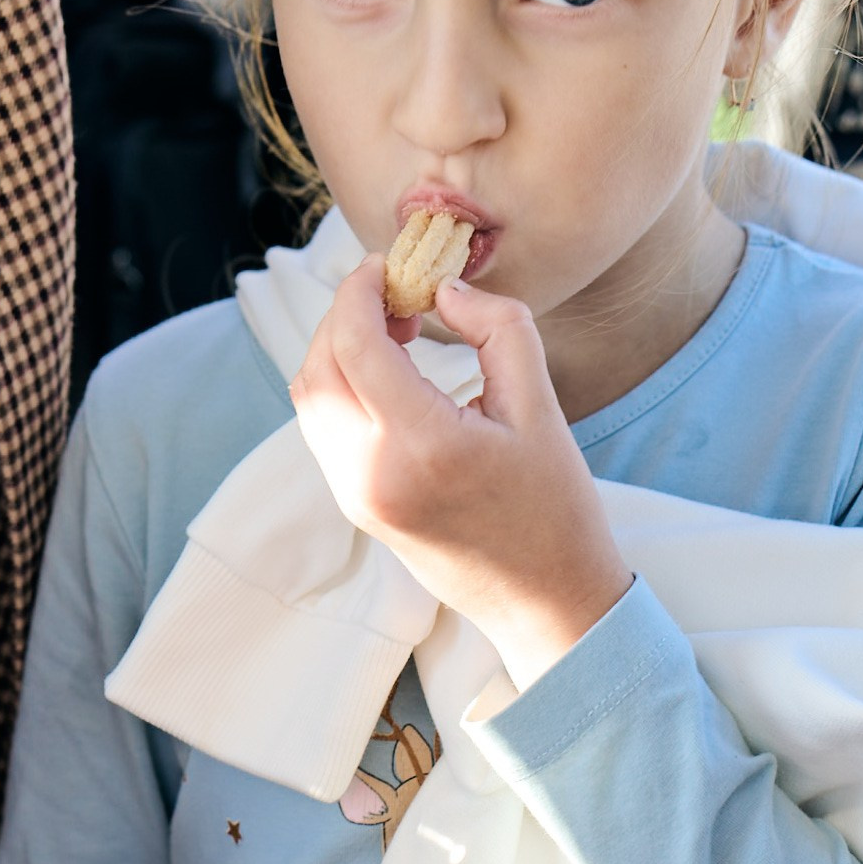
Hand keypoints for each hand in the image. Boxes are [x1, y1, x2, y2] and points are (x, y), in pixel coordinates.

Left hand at [290, 261, 631, 682]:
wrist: (543, 599)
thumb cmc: (553, 504)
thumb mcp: (540, 406)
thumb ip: (498, 329)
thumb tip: (444, 289)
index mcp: (421, 444)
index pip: (354, 344)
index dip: (359, 290)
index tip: (387, 264)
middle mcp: (372, 472)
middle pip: (319, 365)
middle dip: (345, 312)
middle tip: (394, 290)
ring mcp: (356, 494)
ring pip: (310, 397)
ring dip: (337, 347)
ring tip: (394, 327)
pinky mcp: (355, 505)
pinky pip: (322, 427)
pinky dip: (340, 383)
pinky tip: (387, 371)